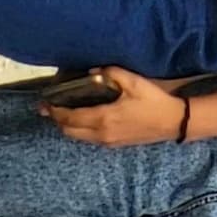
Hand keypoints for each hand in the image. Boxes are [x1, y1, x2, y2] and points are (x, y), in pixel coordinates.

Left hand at [41, 66, 191, 145]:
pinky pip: (89, 139)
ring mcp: (107, 142)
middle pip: (70, 131)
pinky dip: (80, 130)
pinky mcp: (114, 145)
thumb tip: (92, 71)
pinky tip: (83, 119)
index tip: (44, 103)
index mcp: (102, 118)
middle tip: (49, 108)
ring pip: (78, 137)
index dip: (54, 111)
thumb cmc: (152, 100)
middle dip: (57, 120)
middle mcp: (101, 134)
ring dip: (68, 126)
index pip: (70, 118)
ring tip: (63, 112)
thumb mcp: (133, 81)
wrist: (171, 122)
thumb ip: (111, 73)